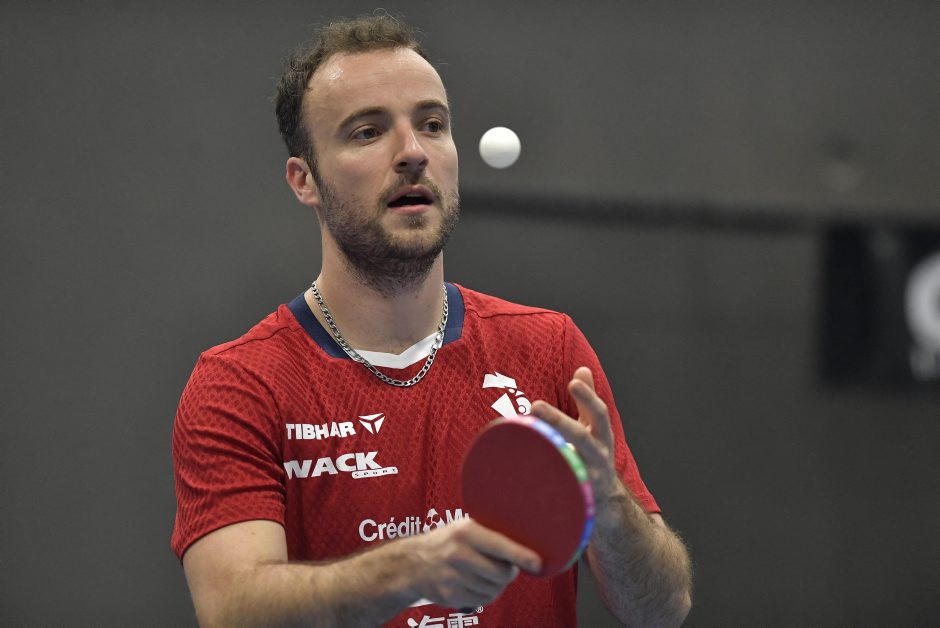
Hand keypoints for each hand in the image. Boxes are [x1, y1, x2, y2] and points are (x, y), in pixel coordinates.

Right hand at [401, 517, 541, 608]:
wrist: (412, 563)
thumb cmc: (448, 543)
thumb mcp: (465, 528)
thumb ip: (491, 536)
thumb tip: (527, 548)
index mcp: (466, 532)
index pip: (500, 545)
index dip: (522, 555)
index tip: (538, 563)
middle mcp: (459, 554)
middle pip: (502, 573)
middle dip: (508, 573)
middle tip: (504, 567)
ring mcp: (453, 577)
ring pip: (495, 589)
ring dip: (496, 584)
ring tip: (483, 573)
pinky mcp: (451, 596)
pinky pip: (483, 600)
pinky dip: (485, 595)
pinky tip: (474, 584)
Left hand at [532, 367, 626, 517]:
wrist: (607, 502)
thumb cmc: (594, 454)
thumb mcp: (595, 427)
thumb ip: (587, 400)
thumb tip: (582, 369)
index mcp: (601, 435)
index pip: (598, 414)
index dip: (588, 398)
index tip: (573, 382)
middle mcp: (598, 456)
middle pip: (580, 438)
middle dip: (558, 421)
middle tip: (535, 405)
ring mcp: (588, 478)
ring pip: (570, 464)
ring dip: (548, 451)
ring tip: (527, 436)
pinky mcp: (574, 497)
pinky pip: (558, 488)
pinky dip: (544, 480)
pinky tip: (523, 471)